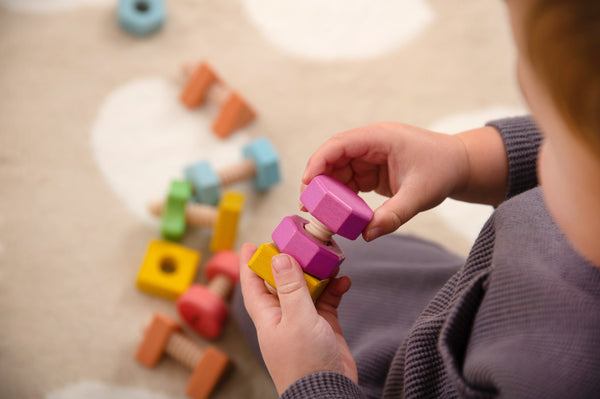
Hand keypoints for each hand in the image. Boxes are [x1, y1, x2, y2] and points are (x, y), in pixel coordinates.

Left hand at [240, 243, 357, 394]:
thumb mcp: (297, 319)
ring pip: (307, 288)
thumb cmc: (306, 363)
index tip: (250, 244)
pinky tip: (344, 280)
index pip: (253, 285)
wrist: (330, 393)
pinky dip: (335, 289)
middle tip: (300, 242)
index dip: (250, 264)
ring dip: (317, 273)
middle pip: (282, 281)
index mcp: (268, 316)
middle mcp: (283, 317)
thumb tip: (279, 258)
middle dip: (291, 262)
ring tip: (328, 257)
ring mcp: (304, 321)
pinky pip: (327, 301)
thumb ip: (291, 288)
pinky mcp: (323, 326)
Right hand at [301, 122, 506, 240]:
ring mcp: (370, 155)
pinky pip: (349, 180)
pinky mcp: (372, 169)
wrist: (460, 166)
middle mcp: (370, 143)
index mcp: (379, 137)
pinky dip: (342, 195)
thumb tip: (367, 235)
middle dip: (318, 179)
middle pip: (333, 157)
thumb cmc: (443, 171)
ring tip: (319, 213)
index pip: (339, 144)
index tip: (306, 183)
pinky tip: (337, 212)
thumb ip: (394, 215)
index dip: (319, 162)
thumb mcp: (420, 195)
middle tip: (307, 205)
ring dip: (328, 190)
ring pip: (338, 170)